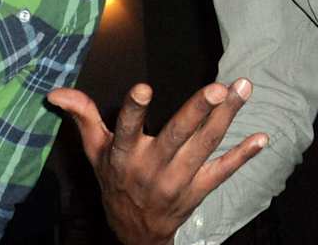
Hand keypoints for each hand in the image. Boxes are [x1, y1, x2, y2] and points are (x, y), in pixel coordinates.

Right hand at [47, 80, 266, 244]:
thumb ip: (83, 116)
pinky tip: (261, 137)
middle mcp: (151, 169)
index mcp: (123, 155)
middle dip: (198, 112)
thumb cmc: (114, 181)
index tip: (144, 87)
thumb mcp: (95, 151)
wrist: (135, 234)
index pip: (127, 129)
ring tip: (243, 89)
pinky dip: (243, 155)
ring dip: (227, 118)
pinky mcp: (198, 191)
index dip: (135, 110)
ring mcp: (178, 182)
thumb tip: (56, 92)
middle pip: (176, 137)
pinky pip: (223, 172)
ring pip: (205, 147)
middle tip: (218, 88)